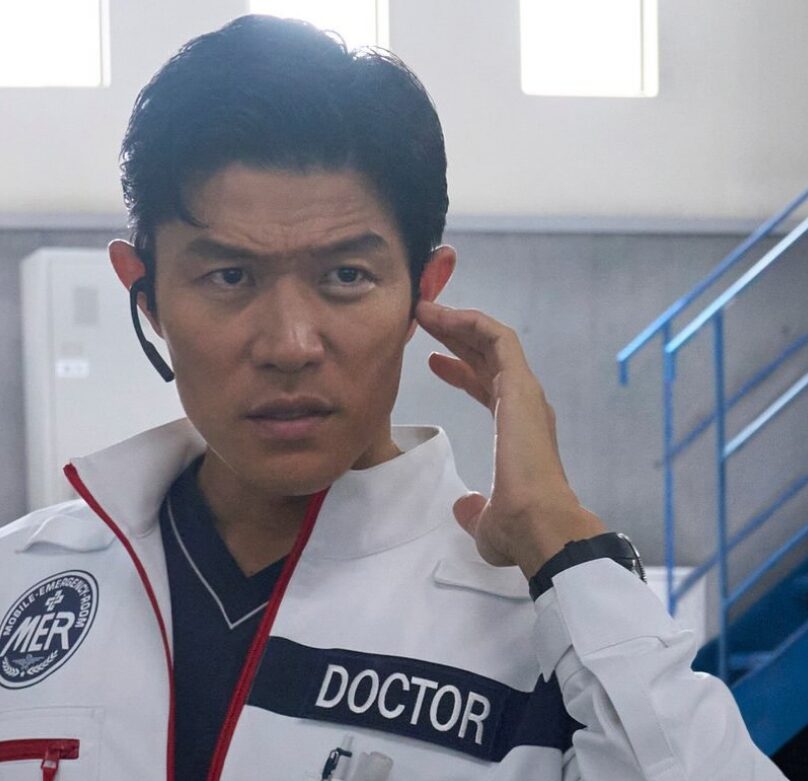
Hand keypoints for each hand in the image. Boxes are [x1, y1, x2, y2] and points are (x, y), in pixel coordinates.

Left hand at [415, 299, 605, 576]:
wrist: (540, 525)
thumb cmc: (518, 527)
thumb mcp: (485, 520)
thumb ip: (474, 510)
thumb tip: (464, 508)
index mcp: (518, 431)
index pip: (488, 388)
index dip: (460, 372)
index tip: (433, 362)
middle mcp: (525, 407)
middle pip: (487, 359)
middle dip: (456, 337)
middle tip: (424, 320)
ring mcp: (526, 393)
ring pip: (493, 342)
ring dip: (460, 323)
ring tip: (427, 310)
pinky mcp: (522, 385)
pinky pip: (500, 339)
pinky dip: (474, 323)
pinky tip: (447, 314)